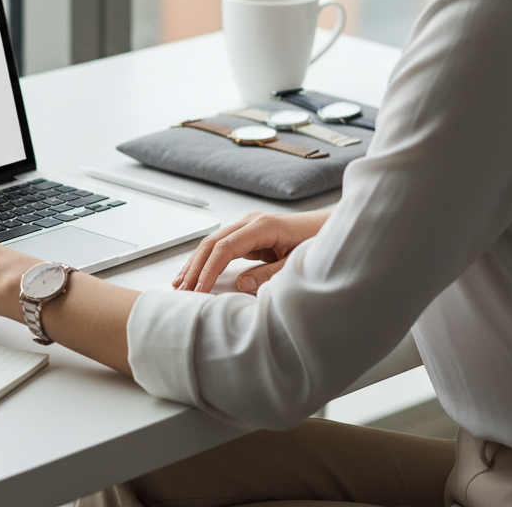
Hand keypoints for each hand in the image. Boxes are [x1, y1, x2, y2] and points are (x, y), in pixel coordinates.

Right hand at [172, 208, 330, 293]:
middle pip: (212, 242)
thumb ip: (270, 274)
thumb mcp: (297, 264)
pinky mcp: (249, 234)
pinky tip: (196, 272)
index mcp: (262, 226)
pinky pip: (222, 246)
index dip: (209, 270)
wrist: (332, 230)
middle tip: (180, 290)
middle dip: (194, 267)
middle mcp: (250, 222)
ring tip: (179, 283)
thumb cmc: (319, 244)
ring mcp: (248, 226)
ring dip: (195, 263)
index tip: (198, 290)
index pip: (225, 247)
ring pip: (213, 242)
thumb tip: (241, 284)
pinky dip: (207, 260)